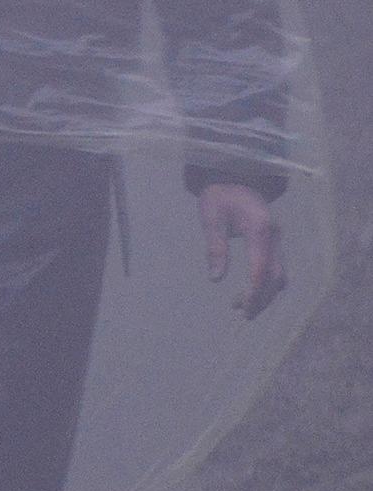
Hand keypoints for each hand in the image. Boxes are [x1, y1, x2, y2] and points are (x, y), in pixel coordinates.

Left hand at [199, 181, 285, 319]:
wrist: (235, 176)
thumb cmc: (219, 196)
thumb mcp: (210, 218)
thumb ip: (215, 247)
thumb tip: (216, 279)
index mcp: (259, 228)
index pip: (260, 267)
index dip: (253, 291)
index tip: (241, 308)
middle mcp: (275, 235)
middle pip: (275, 276)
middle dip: (261, 298)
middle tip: (242, 313)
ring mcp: (278, 238)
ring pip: (280, 274)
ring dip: (265, 293)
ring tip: (241, 306)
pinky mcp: (275, 241)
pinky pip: (277, 267)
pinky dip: (267, 283)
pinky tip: (250, 291)